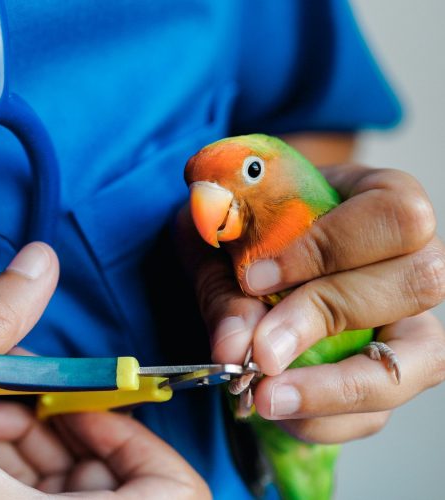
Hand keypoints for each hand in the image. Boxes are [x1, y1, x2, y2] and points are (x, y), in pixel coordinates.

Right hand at [0, 242, 208, 498]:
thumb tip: (38, 262)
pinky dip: (11, 460)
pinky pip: (33, 496)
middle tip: (13, 396)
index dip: (141, 443)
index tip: (84, 405)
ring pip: (68, 487)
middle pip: (114, 485)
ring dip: (31, 437)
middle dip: (66, 427)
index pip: (172, 497)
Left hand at [177, 164, 444, 441]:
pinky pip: (379, 411)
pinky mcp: (387, 374)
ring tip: (265, 397)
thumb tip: (234, 346)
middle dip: (327, 319)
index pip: (393, 216)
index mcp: (380, 199)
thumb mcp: (221, 237)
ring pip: (416, 362)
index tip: (255, 277)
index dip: (328, 248)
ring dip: (334, 389)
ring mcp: (408, 322)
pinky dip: (325, 420)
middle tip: (258, 348)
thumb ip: (225, 282)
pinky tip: (277, 410)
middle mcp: (411, 259)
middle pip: (417, 284)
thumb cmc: (243, 230)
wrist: (242, 253)